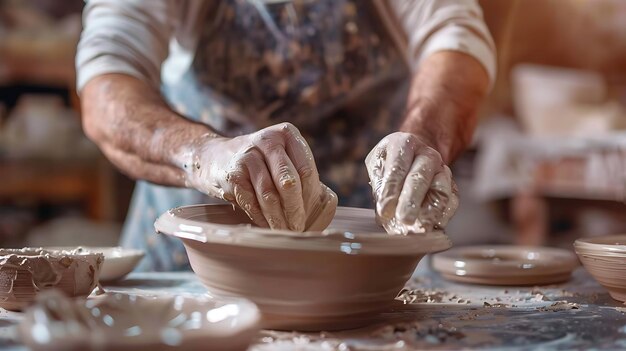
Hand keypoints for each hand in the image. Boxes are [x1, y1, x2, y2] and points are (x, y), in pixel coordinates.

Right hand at [183, 122, 336, 231]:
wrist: (214, 156)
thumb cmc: (259, 162)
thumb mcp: (280, 156)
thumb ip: (298, 174)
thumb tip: (319, 210)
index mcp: (286, 134)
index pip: (306, 169)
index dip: (311, 196)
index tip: (312, 213)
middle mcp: (267, 141)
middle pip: (289, 182)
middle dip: (296, 209)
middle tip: (299, 228)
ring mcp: (247, 157)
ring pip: (269, 195)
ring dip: (279, 218)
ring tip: (286, 232)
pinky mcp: (232, 175)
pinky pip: (251, 202)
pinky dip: (261, 218)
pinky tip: (267, 226)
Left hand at [365, 132, 458, 233]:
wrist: (417, 153)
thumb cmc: (392, 161)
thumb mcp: (378, 164)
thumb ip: (380, 185)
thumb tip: (384, 212)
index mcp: (404, 144)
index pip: (397, 167)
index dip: (390, 190)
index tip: (384, 210)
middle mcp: (427, 155)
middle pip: (420, 178)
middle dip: (412, 201)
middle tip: (404, 220)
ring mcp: (442, 170)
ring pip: (440, 191)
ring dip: (431, 212)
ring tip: (421, 229)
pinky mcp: (452, 186)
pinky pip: (452, 201)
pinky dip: (443, 215)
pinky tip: (434, 227)